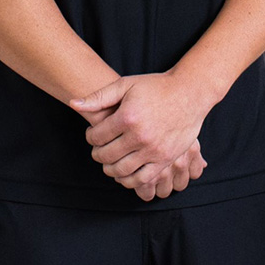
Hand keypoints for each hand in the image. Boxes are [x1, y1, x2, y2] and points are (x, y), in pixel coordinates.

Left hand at [71, 72, 210, 199]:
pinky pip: (141, 179)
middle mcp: (140, 136)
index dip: (90, 136)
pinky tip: (125, 171)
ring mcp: (154, 150)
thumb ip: (99, 96)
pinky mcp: (166, 159)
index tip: (94, 133)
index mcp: (128, 117)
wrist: (190, 92)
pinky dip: (128, 180)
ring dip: (110, 168)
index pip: (96, 137)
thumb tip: (73, 104)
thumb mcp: (126, 84)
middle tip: (100, 148)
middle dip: (97, 153)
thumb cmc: (157, 86)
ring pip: (120, 171)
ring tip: (111, 160)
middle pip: (105, 155)